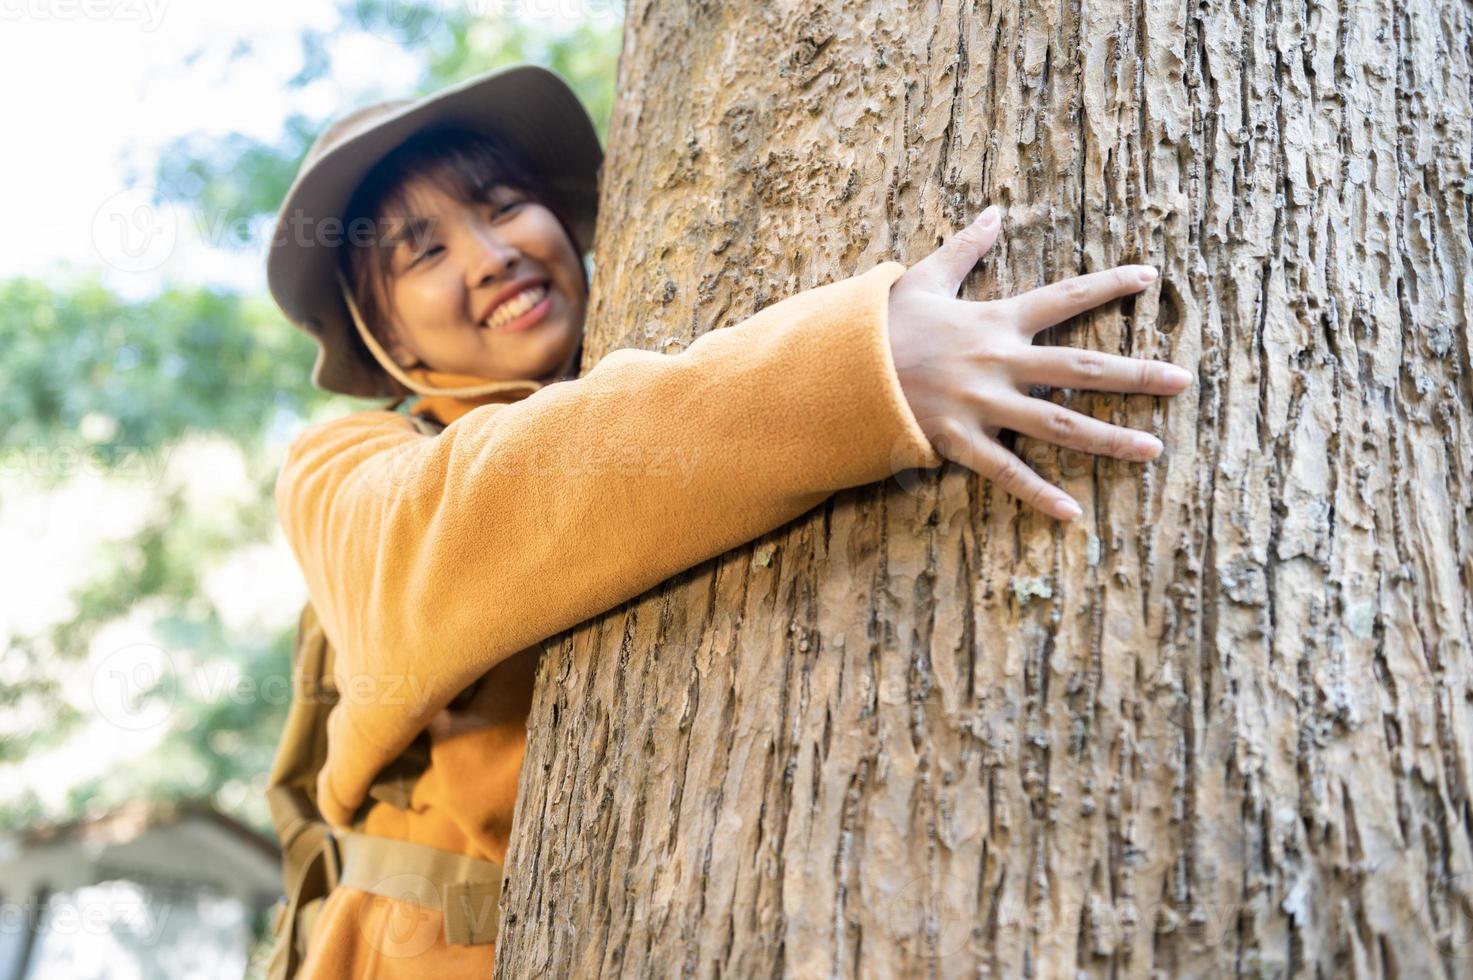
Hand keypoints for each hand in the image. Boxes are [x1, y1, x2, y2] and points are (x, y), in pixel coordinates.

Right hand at [887, 205, 1193, 520]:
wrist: (839, 369)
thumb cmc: (883, 325)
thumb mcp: (924, 277)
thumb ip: (966, 248)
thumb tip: (993, 212)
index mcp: (996, 321)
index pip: (1065, 297)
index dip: (1109, 285)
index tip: (1150, 278)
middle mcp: (1000, 363)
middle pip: (1082, 366)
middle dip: (1136, 374)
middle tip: (1183, 382)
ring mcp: (983, 405)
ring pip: (1058, 423)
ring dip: (1110, 438)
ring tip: (1154, 449)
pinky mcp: (961, 441)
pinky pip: (1007, 472)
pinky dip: (1039, 494)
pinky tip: (1074, 513)